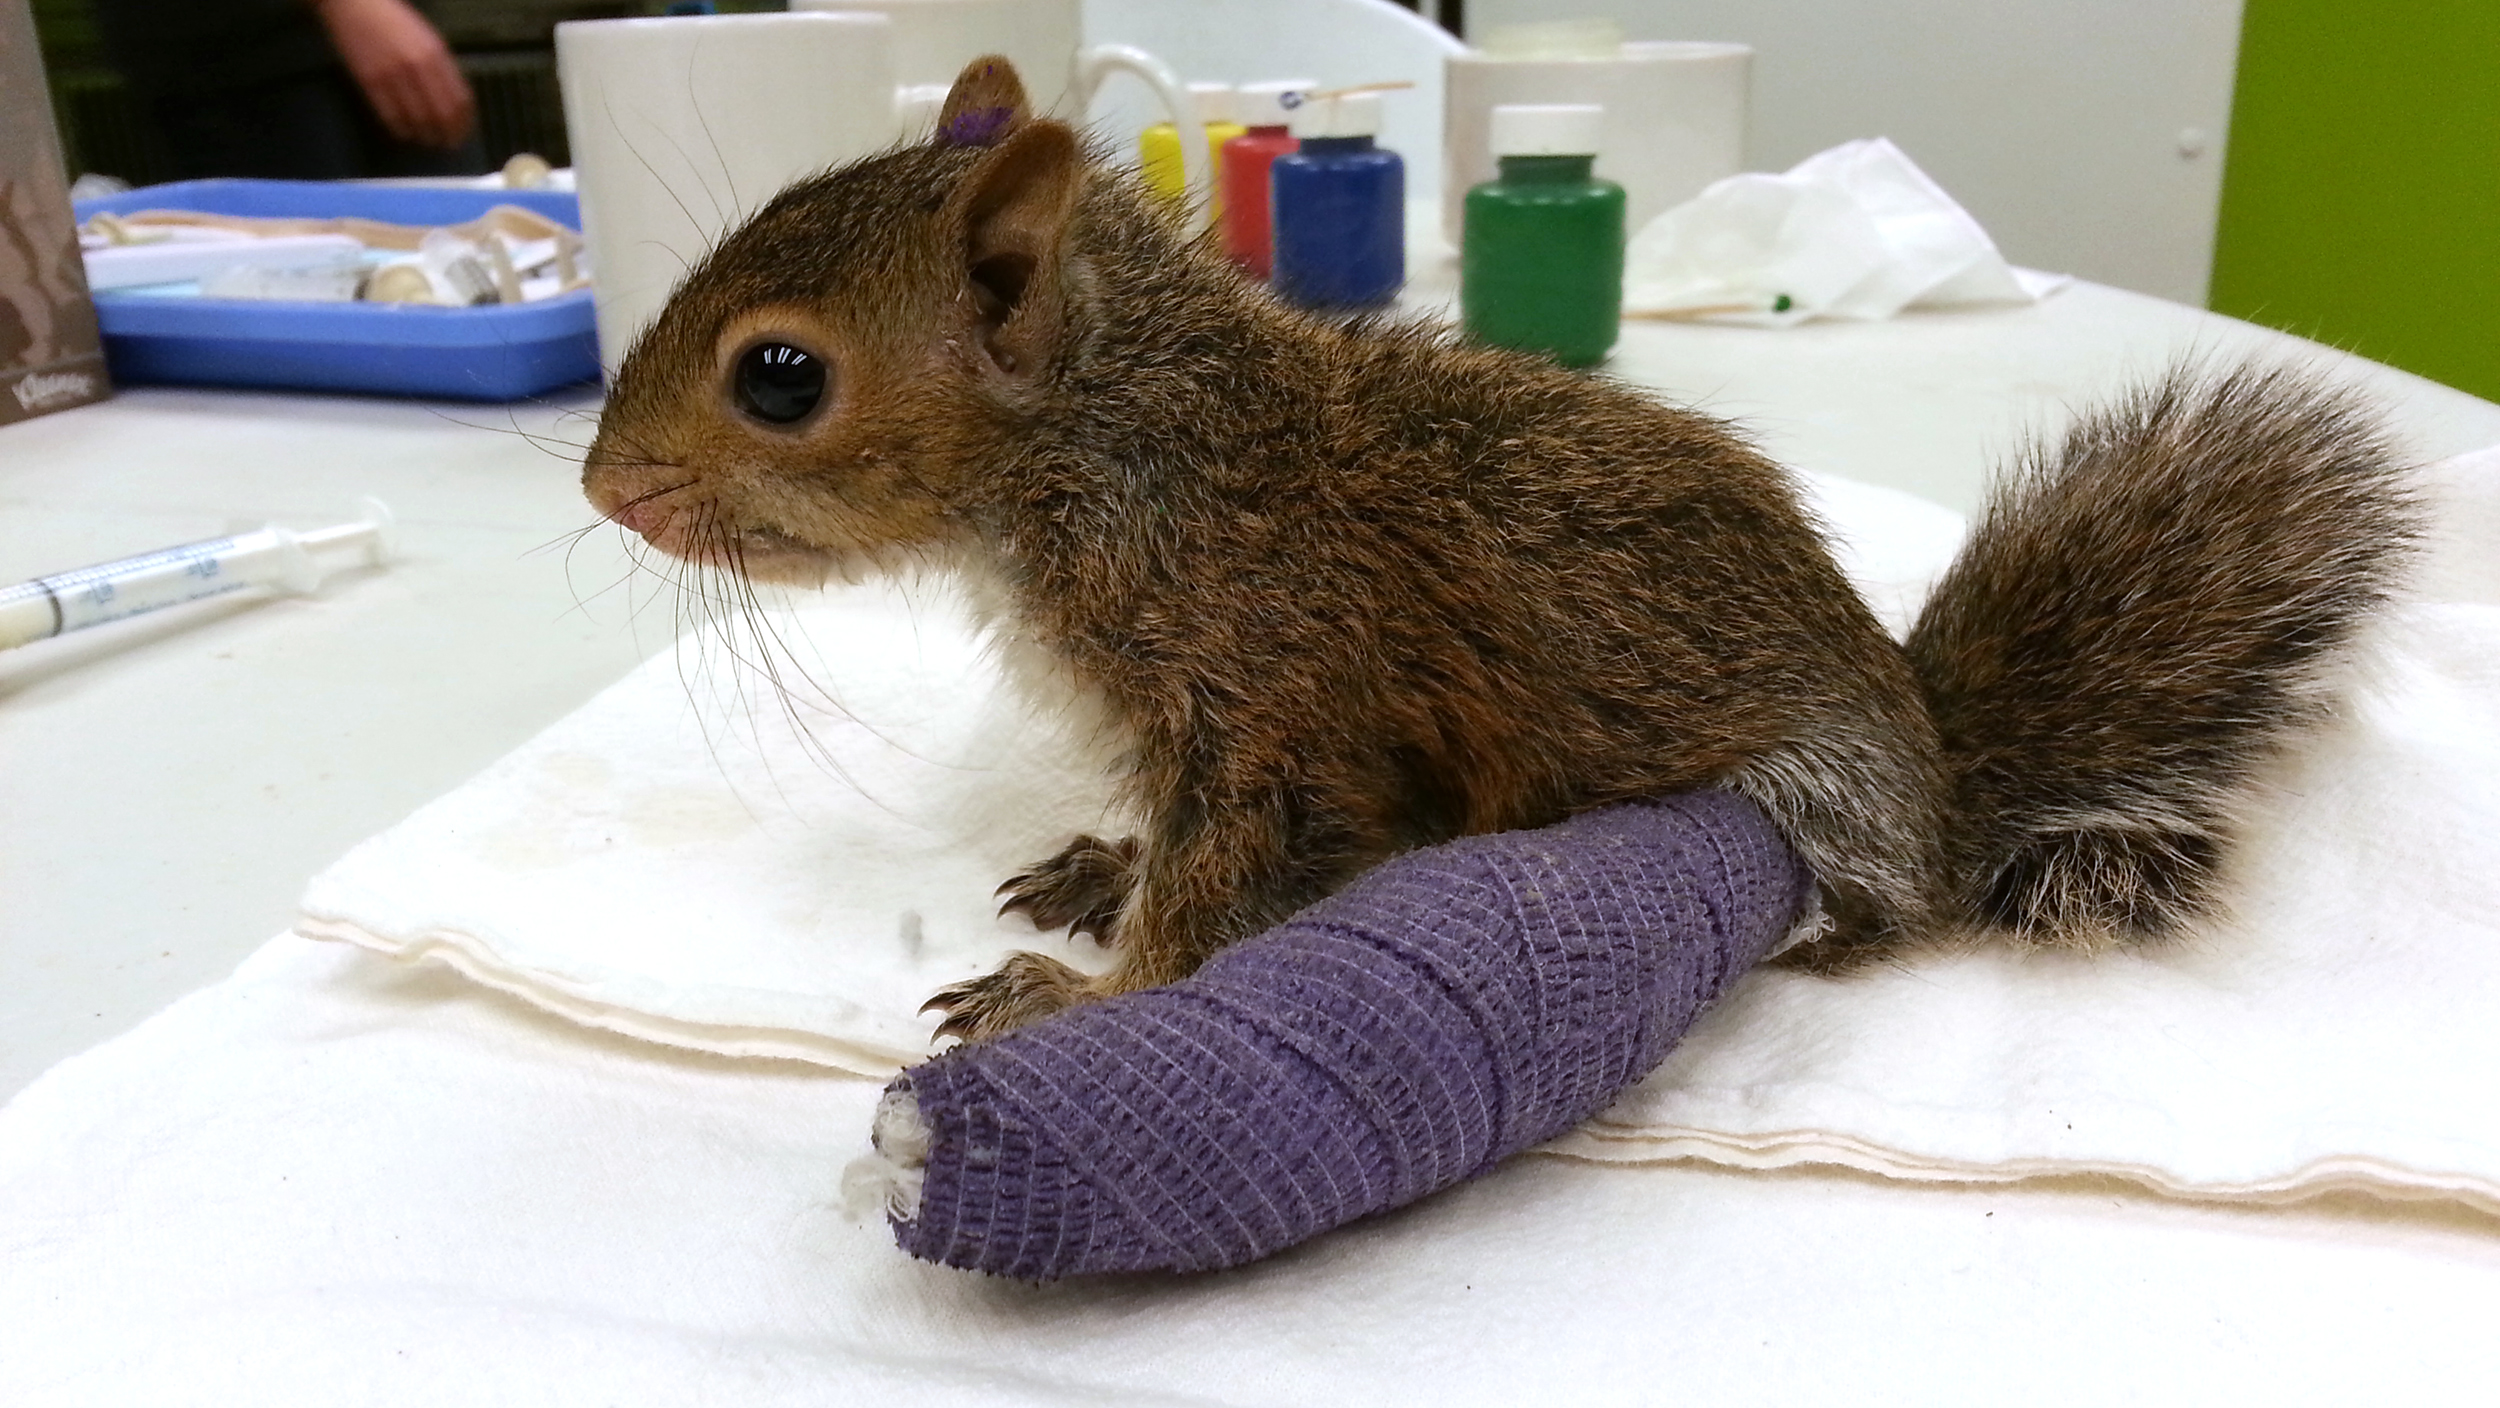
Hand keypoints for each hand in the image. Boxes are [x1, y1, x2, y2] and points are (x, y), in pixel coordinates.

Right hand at [311, 0, 476, 149]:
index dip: (465, 122)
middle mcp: (418, 67)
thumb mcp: (428, 39)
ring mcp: (393, 75)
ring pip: (417, 120)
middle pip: (442, 114)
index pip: (460, 99)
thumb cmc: (394, 20)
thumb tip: (456, 102)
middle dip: (449, 135)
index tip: (464, 133)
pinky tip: (405, 133)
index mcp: (436, 55)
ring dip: (426, 136)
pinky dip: (401, 130)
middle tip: (448, 145)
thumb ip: (442, 68)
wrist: (354, 5)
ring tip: (428, 140)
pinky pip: (390, 116)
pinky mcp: (370, 82)